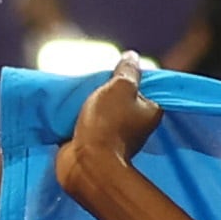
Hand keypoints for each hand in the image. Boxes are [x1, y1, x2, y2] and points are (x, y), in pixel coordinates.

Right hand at [53, 60, 160, 206]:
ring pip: (102, 111)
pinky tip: (69, 110)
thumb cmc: (108, 123)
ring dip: (89, 104)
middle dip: (104, 90)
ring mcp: (116, 137)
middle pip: (120, 99)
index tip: (111, 74)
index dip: (126, 77)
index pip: (142, 87)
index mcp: (151, 111)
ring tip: (77, 95)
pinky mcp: (95, 145)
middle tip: (91, 83)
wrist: (86, 163)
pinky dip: (79, 118)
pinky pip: (87, 124)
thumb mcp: (120, 87)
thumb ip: (127, 71)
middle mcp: (138, 126)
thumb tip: (132, 56)